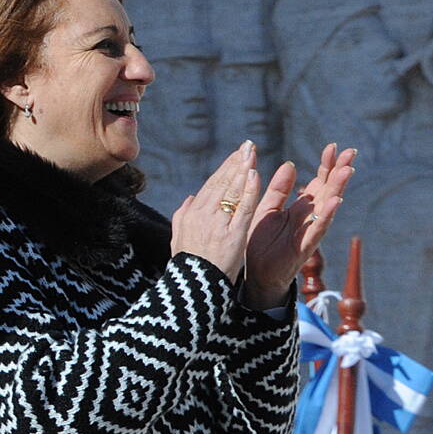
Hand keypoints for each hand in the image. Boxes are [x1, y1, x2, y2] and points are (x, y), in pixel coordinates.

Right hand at [171, 141, 260, 281]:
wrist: (192, 287)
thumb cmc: (186, 266)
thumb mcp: (178, 237)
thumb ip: (182, 215)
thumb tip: (190, 198)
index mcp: (191, 214)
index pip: (211, 185)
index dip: (225, 169)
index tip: (236, 155)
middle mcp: (203, 214)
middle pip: (222, 183)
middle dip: (235, 162)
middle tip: (247, 145)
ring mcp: (218, 223)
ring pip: (232, 190)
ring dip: (242, 169)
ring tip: (251, 153)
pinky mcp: (233, 234)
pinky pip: (243, 207)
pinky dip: (249, 190)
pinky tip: (255, 175)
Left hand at [241, 142, 355, 305]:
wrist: (255, 274)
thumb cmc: (261, 242)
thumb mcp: (267, 210)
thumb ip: (279, 190)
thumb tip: (290, 164)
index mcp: (300, 208)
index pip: (318, 182)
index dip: (326, 165)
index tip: (333, 147)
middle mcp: (309, 218)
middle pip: (329, 191)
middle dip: (339, 172)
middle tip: (351, 153)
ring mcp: (309, 232)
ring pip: (328, 208)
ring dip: (338, 189)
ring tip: (347, 171)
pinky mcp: (304, 247)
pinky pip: (318, 230)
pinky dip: (326, 216)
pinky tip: (335, 202)